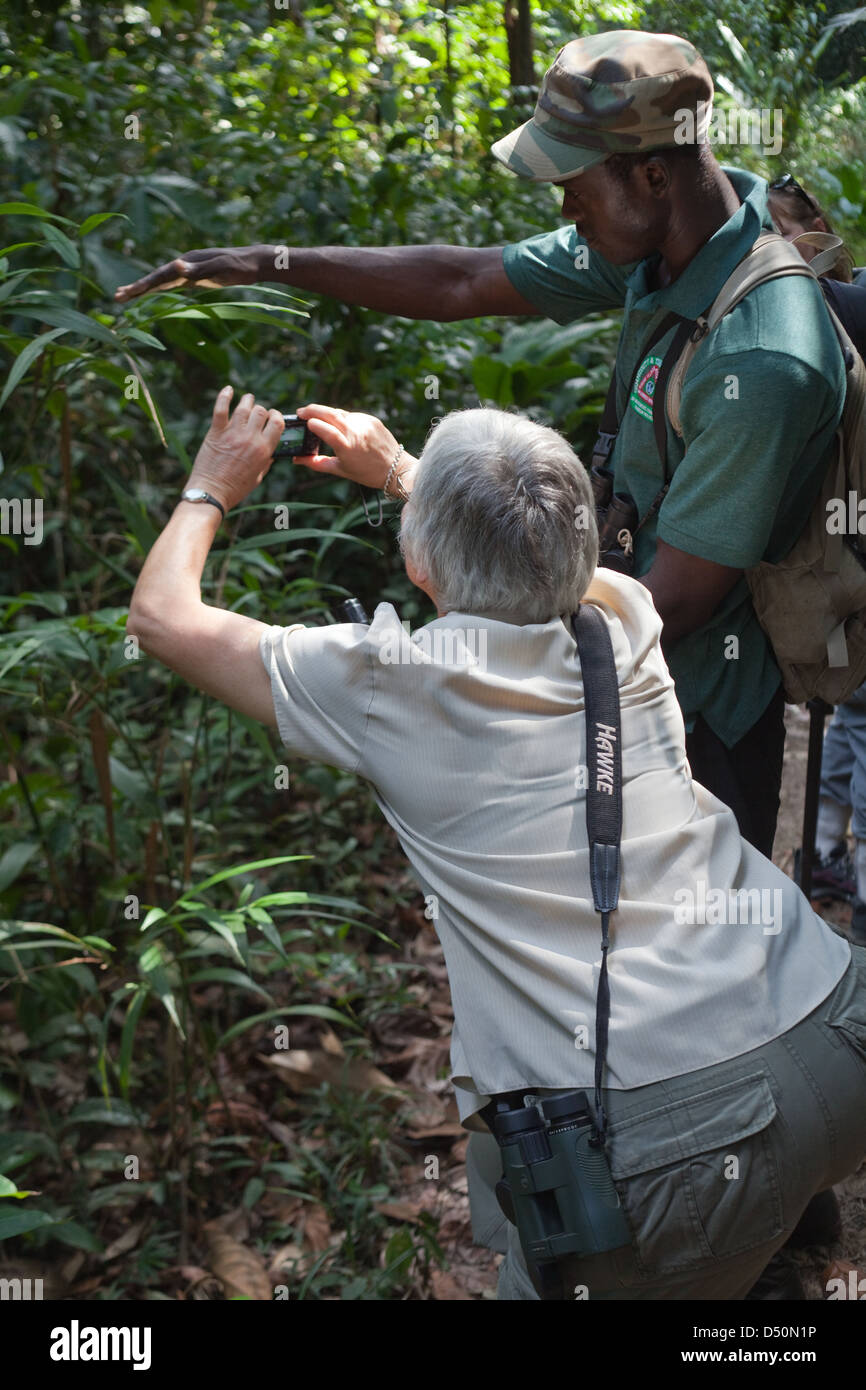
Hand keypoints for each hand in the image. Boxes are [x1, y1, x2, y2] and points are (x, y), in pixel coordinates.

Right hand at [114, 245, 270, 302]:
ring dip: (145, 288)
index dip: (143, 285)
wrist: (255, 261)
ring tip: (126, 296)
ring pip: (162, 280)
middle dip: (137, 288)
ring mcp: (189, 269)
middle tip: (117, 297)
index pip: (160, 275)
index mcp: (188, 261)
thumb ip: (199, 268)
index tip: (127, 293)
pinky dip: (160, 289)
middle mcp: (185, 263)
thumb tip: (176, 265)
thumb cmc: (240, 266)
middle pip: (156, 277)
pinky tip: (152, 294)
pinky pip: (172, 284)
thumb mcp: (221, 267)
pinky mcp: (196, 276)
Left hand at [185, 387, 283, 513]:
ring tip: (247, 399)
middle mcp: (250, 439)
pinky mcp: (215, 432)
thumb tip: (270, 451)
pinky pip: (221, 408)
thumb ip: (266, 462)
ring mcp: (232, 433)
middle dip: (262, 410)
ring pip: (244, 407)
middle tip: (258, 413)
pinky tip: (228, 389)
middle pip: (261, 412)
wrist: (211, 492)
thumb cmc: (235, 489)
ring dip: (248, 400)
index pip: (277, 423)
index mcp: (263, 450)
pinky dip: (224, 396)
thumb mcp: (258, 477)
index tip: (273, 417)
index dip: (277, 417)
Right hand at [293, 404, 414, 493]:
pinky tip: (339, 424)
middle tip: (301, 411)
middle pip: (330, 414)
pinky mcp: (372, 419)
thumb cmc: (367, 473)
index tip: (303, 421)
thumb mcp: (340, 470)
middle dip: (313, 410)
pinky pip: (352, 415)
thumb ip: (317, 463)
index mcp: (346, 446)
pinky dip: (343, 418)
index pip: (324, 429)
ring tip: (317, 416)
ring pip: (340, 413)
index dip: (312, 423)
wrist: (395, 468)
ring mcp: (364, 423)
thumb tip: (297, 459)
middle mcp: (355, 432)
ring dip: (327, 413)